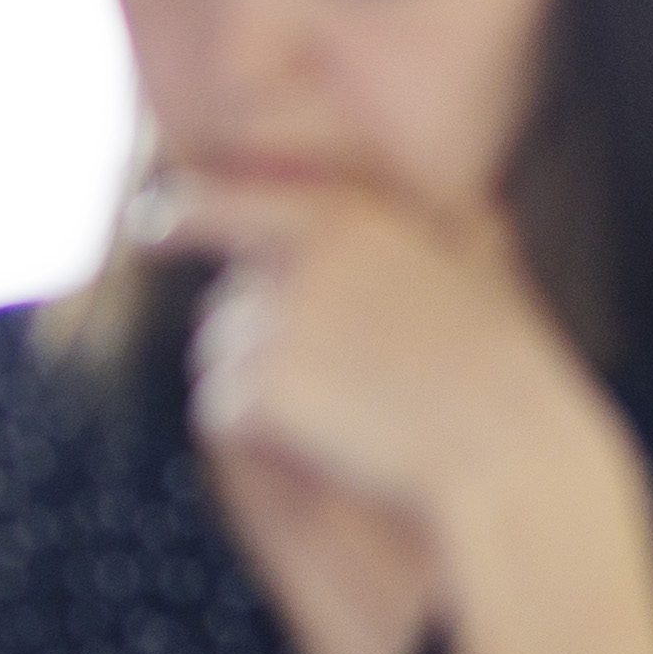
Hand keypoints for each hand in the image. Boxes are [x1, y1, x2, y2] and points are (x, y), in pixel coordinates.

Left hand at [152, 169, 623, 529]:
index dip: (181, 212)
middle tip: (332, 388)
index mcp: (349, 216)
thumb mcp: (478, 269)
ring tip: (343, 418)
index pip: (230, 199)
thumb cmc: (505, 374)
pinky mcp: (256, 387)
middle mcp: (299, 258)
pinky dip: (255, 434)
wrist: (504, 454)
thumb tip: (448, 207)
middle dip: (257, 342)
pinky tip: (322, 443)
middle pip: (227, 301)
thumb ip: (433, 228)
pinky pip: (221, 412)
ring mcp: (274, 320)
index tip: (147, 225)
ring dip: (259, 390)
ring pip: (220, 359)